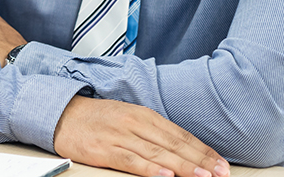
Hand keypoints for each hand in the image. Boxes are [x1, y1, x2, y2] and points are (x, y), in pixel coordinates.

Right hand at [54, 96, 229, 176]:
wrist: (61, 114)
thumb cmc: (97, 119)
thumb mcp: (128, 117)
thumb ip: (153, 132)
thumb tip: (182, 150)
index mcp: (144, 115)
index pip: (181, 135)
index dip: (203, 151)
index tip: (222, 165)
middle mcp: (135, 123)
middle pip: (174, 144)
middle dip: (200, 161)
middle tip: (221, 174)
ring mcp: (120, 136)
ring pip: (158, 153)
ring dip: (183, 166)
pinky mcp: (104, 149)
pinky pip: (130, 160)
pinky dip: (149, 169)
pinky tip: (165, 176)